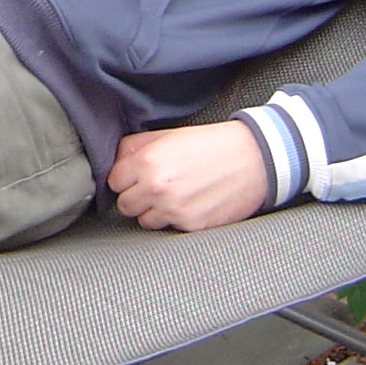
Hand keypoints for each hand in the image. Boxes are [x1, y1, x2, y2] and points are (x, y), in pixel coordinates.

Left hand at [107, 122, 269, 231]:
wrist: (252, 158)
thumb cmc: (211, 144)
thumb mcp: (168, 135)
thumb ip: (135, 147)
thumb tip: (114, 160)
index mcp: (147, 161)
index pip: (113, 181)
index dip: (125, 178)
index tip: (136, 176)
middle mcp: (157, 188)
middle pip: (125, 204)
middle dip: (137, 196)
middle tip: (156, 186)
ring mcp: (173, 210)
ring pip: (144, 221)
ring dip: (154, 211)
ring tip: (175, 194)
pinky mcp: (190, 226)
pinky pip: (168, 229)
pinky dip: (175, 219)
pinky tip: (189, 202)